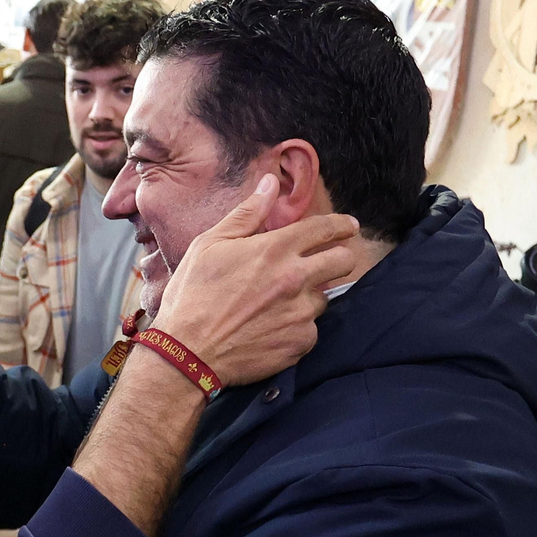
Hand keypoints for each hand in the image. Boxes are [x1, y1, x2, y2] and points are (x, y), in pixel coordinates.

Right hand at [154, 174, 359, 387]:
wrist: (188, 353)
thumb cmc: (192, 296)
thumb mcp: (210, 245)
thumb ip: (247, 213)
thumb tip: (270, 182)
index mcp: (274, 250)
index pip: (324, 228)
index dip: (341, 225)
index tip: (349, 226)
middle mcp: (295, 279)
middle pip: (343, 261)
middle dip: (340, 257)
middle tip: (328, 262)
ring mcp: (301, 313)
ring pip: (324, 298)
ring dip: (308, 297)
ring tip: (277, 304)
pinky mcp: (300, 343)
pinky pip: (310, 330)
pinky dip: (297, 328)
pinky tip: (270, 329)